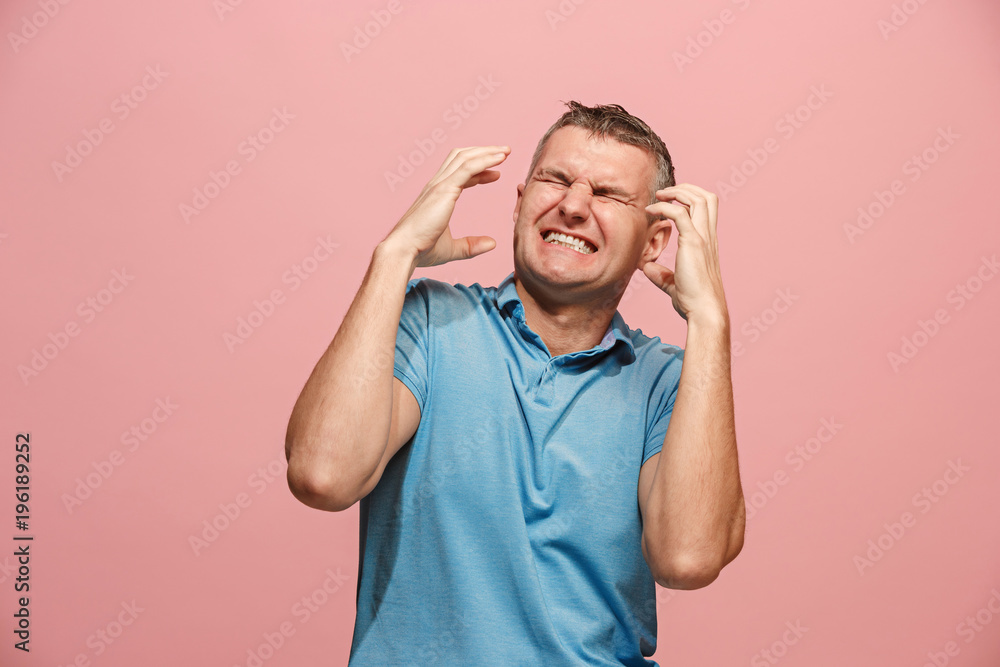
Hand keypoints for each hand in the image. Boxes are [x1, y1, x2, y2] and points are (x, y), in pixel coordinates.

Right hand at [383, 146, 509, 267]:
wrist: (404, 250)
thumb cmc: (421, 249)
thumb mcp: (452, 248)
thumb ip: (471, 245)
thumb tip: (492, 243)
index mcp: (437, 195)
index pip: (460, 173)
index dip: (479, 170)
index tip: (496, 173)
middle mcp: (437, 185)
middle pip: (462, 157)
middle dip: (483, 152)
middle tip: (504, 152)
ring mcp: (439, 185)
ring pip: (465, 158)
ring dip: (487, 152)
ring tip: (506, 151)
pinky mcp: (444, 190)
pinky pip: (468, 168)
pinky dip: (484, 160)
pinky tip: (500, 159)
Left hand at [641, 184, 727, 324]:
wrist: (704, 310)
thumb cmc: (693, 301)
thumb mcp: (673, 284)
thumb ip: (661, 274)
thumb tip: (646, 268)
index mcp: (708, 243)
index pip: (706, 209)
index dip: (690, 199)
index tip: (670, 201)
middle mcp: (709, 236)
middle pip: (706, 197)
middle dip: (686, 188)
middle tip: (664, 193)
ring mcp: (703, 238)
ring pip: (698, 199)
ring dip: (677, 191)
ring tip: (659, 195)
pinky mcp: (693, 243)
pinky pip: (680, 213)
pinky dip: (664, 207)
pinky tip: (651, 211)